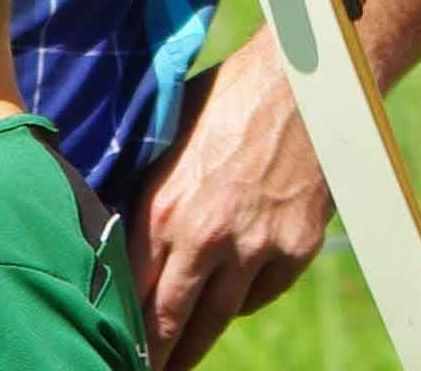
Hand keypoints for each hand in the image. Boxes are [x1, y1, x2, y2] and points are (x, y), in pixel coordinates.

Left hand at [127, 33, 328, 368]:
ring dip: (195, 345)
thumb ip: (150, 199)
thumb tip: (124, 244)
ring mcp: (256, 246)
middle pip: (169, 321)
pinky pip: (262, 294)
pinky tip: (234, 298)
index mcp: (165, 208)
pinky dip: (246, 300)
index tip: (112, 346)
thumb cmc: (230, 97)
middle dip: (153, 356)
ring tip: (181, 361)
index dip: (120, 326)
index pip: (131, 292)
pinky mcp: (297, 246)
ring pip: (217, 320)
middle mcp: (207, 236)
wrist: (307, 79)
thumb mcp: (172, 144)